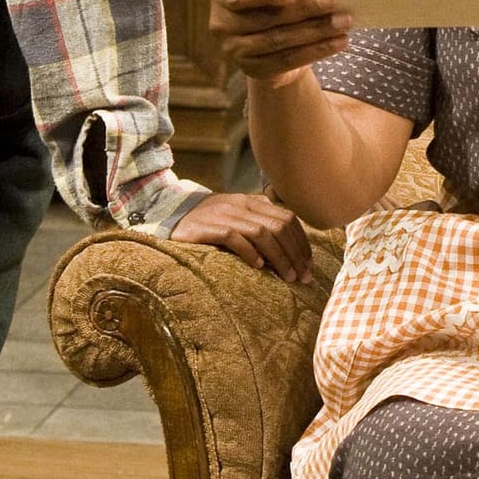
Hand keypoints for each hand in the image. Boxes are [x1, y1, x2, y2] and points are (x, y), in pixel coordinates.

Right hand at [170, 189, 313, 281]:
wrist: (170, 215)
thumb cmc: (208, 223)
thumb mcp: (237, 217)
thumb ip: (260, 224)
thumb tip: (289, 249)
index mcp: (252, 202)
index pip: (288, 218)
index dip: (302, 242)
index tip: (309, 265)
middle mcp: (241, 205)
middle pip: (280, 226)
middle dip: (296, 253)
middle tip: (303, 277)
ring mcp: (224, 214)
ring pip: (262, 233)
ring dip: (279, 257)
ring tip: (288, 277)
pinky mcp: (207, 227)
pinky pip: (235, 238)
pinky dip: (250, 252)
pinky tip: (258, 267)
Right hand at [209, 0, 349, 86]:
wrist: (264, 40)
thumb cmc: (270, 2)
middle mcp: (222, 25)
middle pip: (268, 19)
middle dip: (304, 9)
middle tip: (333, 0)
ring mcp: (236, 52)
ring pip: (280, 41)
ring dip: (316, 31)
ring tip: (343, 22)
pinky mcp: (254, 71)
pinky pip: (288, 61)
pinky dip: (316, 51)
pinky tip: (338, 42)